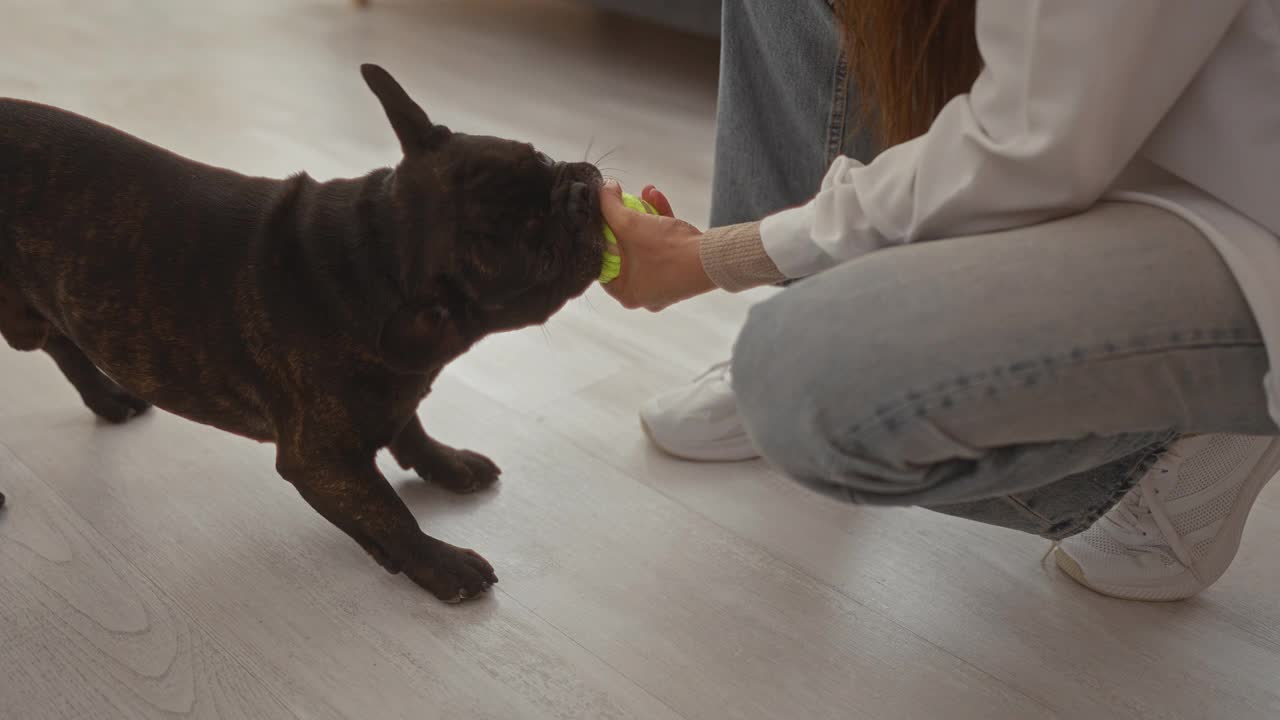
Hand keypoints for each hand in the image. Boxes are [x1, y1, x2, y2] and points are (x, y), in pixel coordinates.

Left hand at [599, 180, 715, 310]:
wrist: (711, 259)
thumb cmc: (667, 250)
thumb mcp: (630, 223)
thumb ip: (610, 205)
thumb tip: (603, 189)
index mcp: (627, 294)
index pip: (602, 264)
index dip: (600, 237)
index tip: (602, 218)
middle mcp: (645, 295)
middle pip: (625, 252)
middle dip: (626, 219)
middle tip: (623, 202)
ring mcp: (665, 284)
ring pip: (647, 245)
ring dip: (646, 216)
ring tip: (645, 193)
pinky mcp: (681, 271)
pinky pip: (665, 246)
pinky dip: (662, 223)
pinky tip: (658, 197)